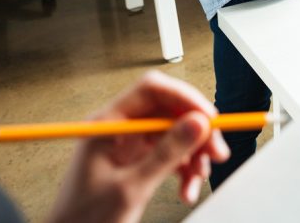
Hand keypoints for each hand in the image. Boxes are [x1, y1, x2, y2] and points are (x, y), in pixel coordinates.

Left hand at [46, 71, 230, 222]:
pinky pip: (170, 154)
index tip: (208, 118)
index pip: (151, 90)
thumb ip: (166, 154)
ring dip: (193, 155)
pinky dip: (184, 169)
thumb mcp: (130, 188)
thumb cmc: (83, 221)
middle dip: (195, 132)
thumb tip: (197, 124)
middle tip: (215, 151)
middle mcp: (120, 128)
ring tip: (199, 179)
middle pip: (169, 112)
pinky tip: (187, 188)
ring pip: (174, 134)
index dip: (184, 98)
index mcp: (108, 124)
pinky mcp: (137, 160)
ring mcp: (128, 144)